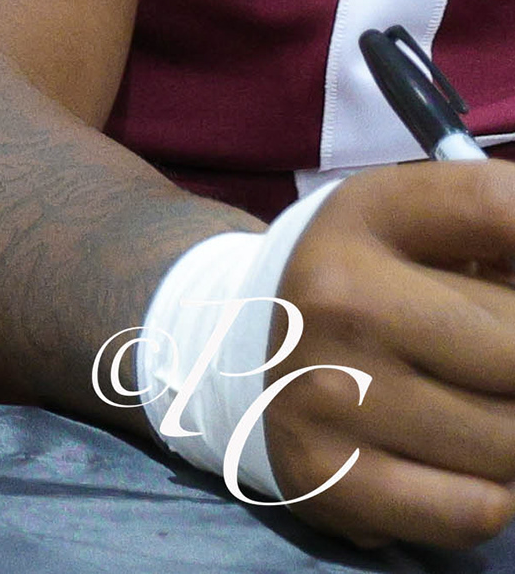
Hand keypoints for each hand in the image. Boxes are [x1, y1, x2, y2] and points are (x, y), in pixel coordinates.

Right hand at [247, 163, 514, 548]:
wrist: (233, 347)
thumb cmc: (371, 286)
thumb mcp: (420, 227)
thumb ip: (503, 234)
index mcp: (365, 214)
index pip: (500, 209)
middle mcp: (333, 297)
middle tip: (493, 366)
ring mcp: (323, 390)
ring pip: (509, 442)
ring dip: (512, 434)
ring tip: (473, 410)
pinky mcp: (326, 475)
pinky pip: (475, 511)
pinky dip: (488, 496)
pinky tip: (455, 462)